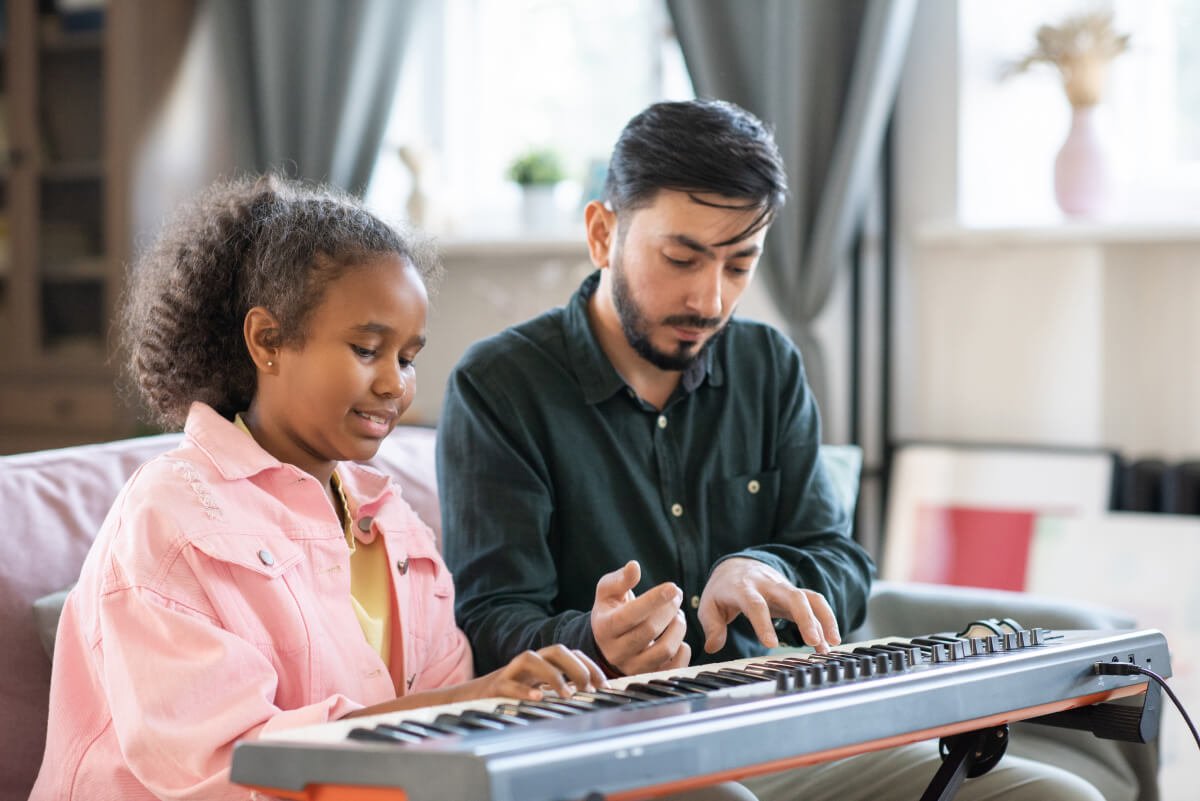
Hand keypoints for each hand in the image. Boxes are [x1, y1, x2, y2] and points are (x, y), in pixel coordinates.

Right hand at [474, 644, 606, 700]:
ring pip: (532, 658)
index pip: (573, 654)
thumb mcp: (544, 687)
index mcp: (546, 661)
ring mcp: (513, 670)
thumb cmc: (517, 692)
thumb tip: (597, 695)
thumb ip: (567, 686)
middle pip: (557, 651)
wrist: (475, 697)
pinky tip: (538, 698)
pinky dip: (524, 690)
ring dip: (553, 675)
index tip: (605, 687)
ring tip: (566, 694)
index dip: (592, 667)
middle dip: (576, 667)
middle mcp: (532, 661)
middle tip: (588, 689)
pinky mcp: (497, 685)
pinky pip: (510, 683)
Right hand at [591, 560, 690, 674]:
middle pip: (650, 631)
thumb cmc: (611, 609)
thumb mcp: (607, 591)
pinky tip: (678, 635)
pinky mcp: (648, 676)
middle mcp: (616, 651)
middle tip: (677, 596)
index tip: (673, 587)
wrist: (607, 641)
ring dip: (678, 628)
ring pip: (664, 650)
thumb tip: (634, 567)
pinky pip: (673, 668)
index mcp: (605, 627)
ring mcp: (632, 667)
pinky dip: (684, 650)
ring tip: (678, 615)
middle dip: (669, 610)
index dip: (654, 600)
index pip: (631, 614)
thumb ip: (620, 579)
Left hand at [697, 557, 839, 654]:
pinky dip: (826, 619)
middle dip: (805, 619)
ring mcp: (785, 588)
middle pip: (792, 597)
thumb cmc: (724, 590)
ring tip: (831, 644)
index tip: (770, 644)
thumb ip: (712, 626)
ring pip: (808, 598)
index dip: (763, 623)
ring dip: (823, 619)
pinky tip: (831, 640)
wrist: (738, 566)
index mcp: (744, 588)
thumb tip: (713, 647)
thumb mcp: (709, 605)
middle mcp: (768, 585)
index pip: (756, 604)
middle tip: (814, 641)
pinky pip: (815, 602)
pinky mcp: (795, 593)